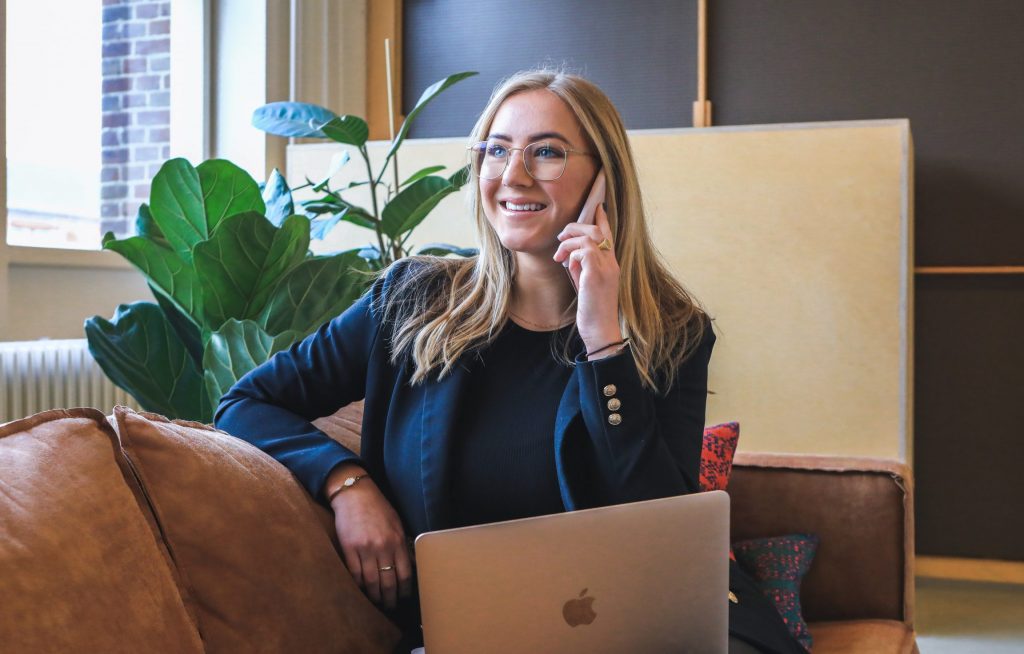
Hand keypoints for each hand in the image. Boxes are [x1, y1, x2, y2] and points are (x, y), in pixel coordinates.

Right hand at [327, 464, 413, 609]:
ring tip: (376, 602)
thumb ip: (402, 544)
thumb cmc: (378, 508)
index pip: (404, 574)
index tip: (403, 597)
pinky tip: (362, 590)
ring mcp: (365, 549)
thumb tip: (409, 565)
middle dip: (390, 598)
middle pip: (388, 582)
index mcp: (397, 541)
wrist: (355, 494)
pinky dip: (359, 585)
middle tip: (390, 606)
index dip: (404, 590)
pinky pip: (355, 574)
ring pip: (371, 582)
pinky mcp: (349, 548)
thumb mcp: (397, 523)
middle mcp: (383, 547)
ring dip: (374, 596)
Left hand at [553, 203, 621, 351]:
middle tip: (560, 237)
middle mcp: (612, 263)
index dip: (602, 219)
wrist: (600, 330)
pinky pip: (584, 251)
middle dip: (575, 228)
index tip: (597, 207)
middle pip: (597, 231)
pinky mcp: (597, 275)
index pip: (608, 235)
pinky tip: (567, 265)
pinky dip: (572, 254)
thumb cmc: (592, 310)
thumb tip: (571, 256)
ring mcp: (606, 268)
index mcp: (611, 264)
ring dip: (569, 242)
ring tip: (559, 255)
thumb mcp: (586, 284)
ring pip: (589, 238)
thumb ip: (582, 268)